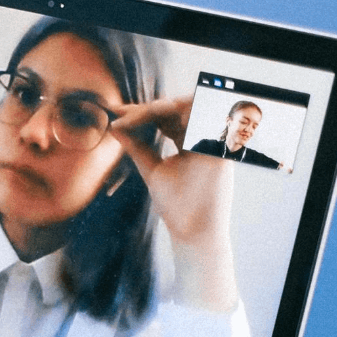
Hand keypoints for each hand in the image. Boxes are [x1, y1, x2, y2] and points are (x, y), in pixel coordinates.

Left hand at [110, 98, 238, 311]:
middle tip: (122, 112)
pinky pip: (206, 118)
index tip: (116, 112)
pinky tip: (158, 112)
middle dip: (148, 107)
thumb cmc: (175, 204)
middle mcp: (203, 137)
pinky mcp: (222, 146)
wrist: (192, 229)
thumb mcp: (152, 169)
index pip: (165, 117)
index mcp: (189, 141)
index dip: (141, 113)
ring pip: (191, 107)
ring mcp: (213, 140)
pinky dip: (183, 111)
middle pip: (176, 109)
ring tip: (138, 114)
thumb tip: (114, 126)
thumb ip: (137, 147)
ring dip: (164, 106)